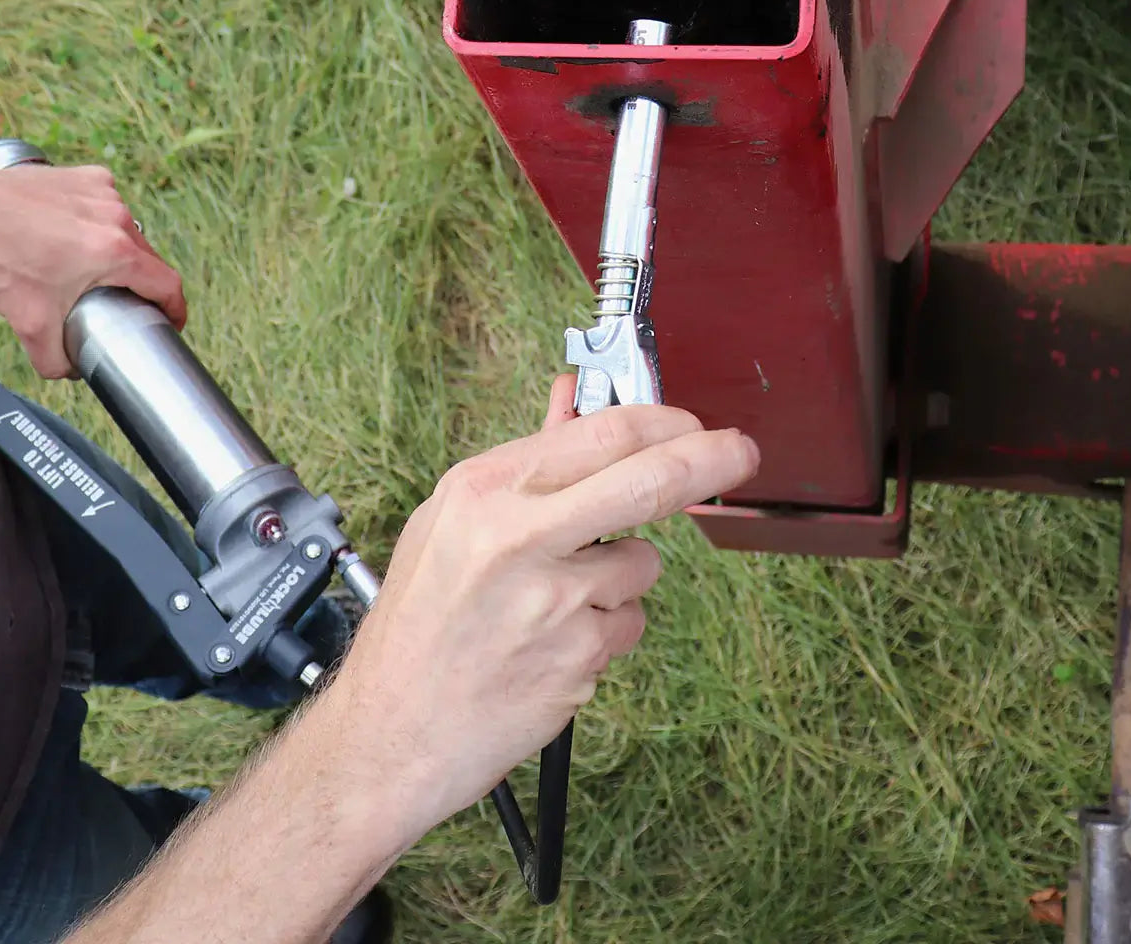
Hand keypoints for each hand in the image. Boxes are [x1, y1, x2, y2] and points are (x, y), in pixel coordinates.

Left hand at [0, 157, 185, 377]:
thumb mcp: (29, 324)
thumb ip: (56, 361)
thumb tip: (73, 370)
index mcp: (115, 253)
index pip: (168, 285)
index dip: (175, 309)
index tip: (170, 322)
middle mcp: (118, 218)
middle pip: (148, 259)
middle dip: (140, 284)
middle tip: (119, 302)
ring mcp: (105, 192)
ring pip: (127, 232)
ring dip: (116, 252)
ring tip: (87, 267)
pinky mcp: (88, 176)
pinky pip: (107, 206)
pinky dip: (97, 223)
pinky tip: (72, 234)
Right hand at [318, 377, 759, 844]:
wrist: (391, 731)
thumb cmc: (418, 623)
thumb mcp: (450, 523)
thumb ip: (526, 464)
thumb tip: (572, 400)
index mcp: (483, 491)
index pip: (601, 434)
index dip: (662, 420)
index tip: (691, 423)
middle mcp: (517, 536)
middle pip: (648, 479)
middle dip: (710, 459)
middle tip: (739, 452)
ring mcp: (553, 601)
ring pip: (643, 564)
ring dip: (621, 576)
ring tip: (553, 601)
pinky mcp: (579, 658)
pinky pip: (627, 623)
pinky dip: (604, 630)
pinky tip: (551, 643)